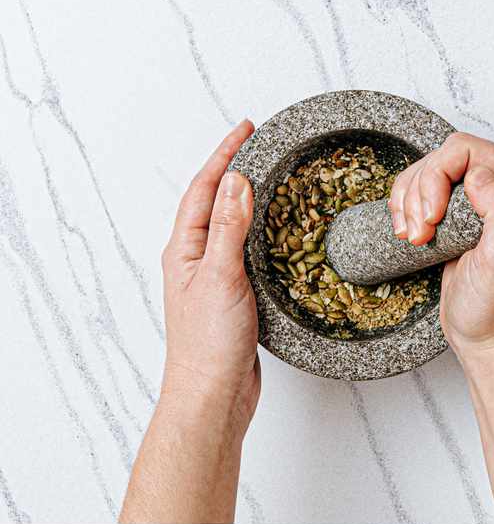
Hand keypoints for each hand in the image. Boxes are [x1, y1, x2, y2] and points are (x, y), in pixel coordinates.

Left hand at [160, 121, 260, 433]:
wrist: (212, 394)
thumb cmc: (209, 344)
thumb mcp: (221, 277)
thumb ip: (228, 228)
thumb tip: (237, 181)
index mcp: (184, 249)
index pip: (204, 188)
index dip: (225, 155)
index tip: (247, 129)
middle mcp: (195, 260)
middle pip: (214, 202)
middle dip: (236, 170)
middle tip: (261, 145)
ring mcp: (214, 280)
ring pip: (231, 228)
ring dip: (249, 202)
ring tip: (273, 180)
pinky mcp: (235, 300)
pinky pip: (247, 255)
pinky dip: (262, 236)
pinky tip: (280, 238)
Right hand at [387, 133, 493, 357]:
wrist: (492, 336)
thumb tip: (480, 176)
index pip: (468, 150)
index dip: (439, 178)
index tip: (434, 219)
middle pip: (445, 155)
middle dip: (421, 191)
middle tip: (422, 232)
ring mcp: (485, 196)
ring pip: (428, 168)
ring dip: (410, 201)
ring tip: (417, 237)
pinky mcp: (462, 210)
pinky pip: (422, 186)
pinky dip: (406, 206)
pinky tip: (410, 233)